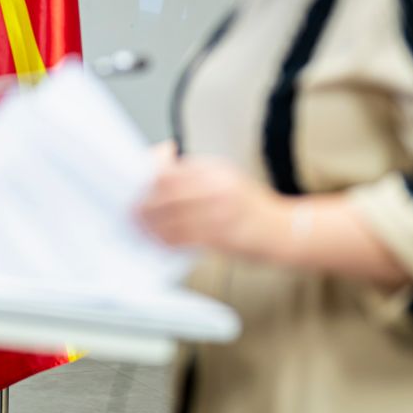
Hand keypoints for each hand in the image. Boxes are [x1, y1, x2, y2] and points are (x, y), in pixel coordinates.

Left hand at [135, 154, 284, 258]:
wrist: (283, 230)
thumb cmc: (250, 206)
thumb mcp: (225, 177)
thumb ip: (193, 173)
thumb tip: (157, 170)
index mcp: (214, 169)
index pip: (168, 169)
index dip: (146, 178)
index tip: (133, 186)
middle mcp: (216, 186)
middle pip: (165, 192)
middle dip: (142, 203)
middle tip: (129, 211)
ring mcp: (220, 211)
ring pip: (171, 217)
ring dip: (150, 225)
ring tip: (139, 229)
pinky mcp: (222, 236)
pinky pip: (184, 239)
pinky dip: (167, 241)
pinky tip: (159, 242)